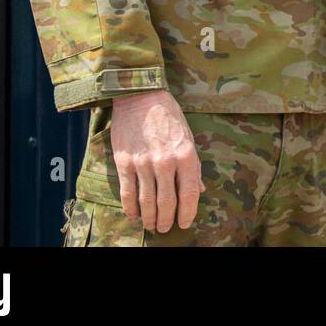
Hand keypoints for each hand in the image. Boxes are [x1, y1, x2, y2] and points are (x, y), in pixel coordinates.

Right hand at [110, 89, 205, 232]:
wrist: (141, 96)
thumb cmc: (168, 116)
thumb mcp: (188, 137)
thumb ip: (193, 165)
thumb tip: (201, 189)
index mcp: (186, 155)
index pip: (189, 193)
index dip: (188, 212)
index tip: (184, 223)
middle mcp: (166, 162)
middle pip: (167, 202)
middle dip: (167, 219)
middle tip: (166, 228)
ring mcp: (144, 163)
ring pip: (147, 202)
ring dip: (150, 218)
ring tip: (151, 225)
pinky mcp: (125, 162)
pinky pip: (128, 193)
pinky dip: (130, 208)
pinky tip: (134, 215)